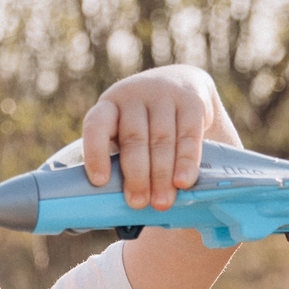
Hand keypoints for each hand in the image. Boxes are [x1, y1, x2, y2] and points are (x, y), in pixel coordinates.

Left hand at [80, 65, 241, 211]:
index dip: (96, 153)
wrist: (181, 82)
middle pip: (134, 138)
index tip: (100, 181)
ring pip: (162, 139)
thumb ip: (121, 159)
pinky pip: (189, 135)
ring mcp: (164, 95)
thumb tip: (113, 206)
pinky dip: (186, 161)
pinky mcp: (191, 101)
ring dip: (162, 174)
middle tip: (138, 204)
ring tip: (162, 202)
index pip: (96, 126)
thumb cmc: (146, 124)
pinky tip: (183, 182)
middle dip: (137, 175)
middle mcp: (134, 95)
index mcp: (109, 105)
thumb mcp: (127, 131)